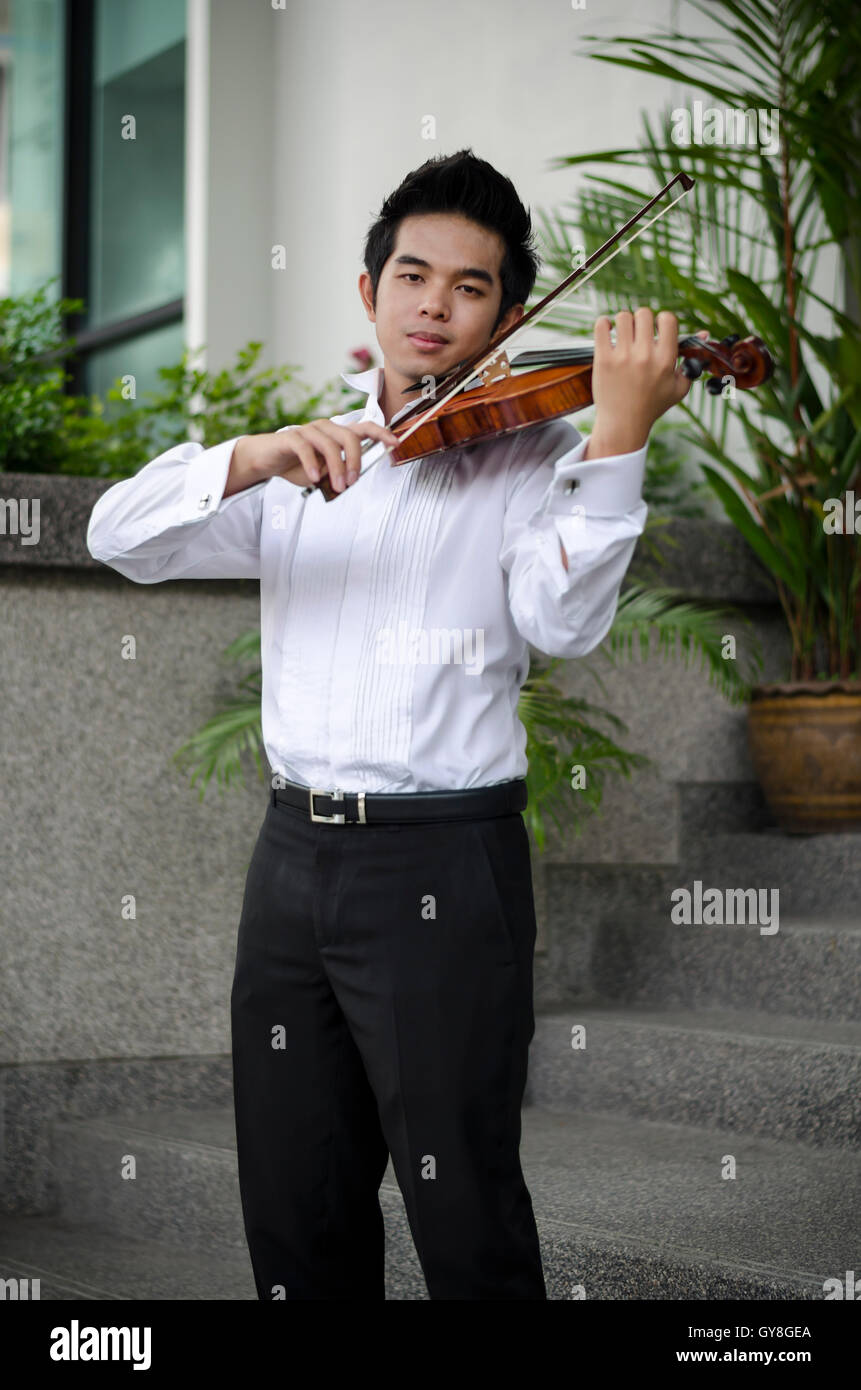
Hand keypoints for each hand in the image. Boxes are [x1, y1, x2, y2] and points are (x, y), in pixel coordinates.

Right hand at [230, 419, 399, 495]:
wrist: (267, 460)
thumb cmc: (298, 465)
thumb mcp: (324, 474)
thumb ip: (338, 474)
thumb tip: (351, 481)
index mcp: (337, 434)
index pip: (365, 428)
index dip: (382, 433)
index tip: (395, 444)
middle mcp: (326, 428)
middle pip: (350, 437)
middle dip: (355, 461)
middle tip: (351, 483)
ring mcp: (308, 430)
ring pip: (330, 444)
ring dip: (336, 467)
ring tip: (337, 486)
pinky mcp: (291, 437)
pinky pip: (305, 448)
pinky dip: (313, 464)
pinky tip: (315, 478)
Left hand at [585, 309, 706, 459]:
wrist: (623, 425)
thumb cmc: (652, 406)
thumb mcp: (678, 388)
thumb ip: (692, 362)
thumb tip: (704, 332)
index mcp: (665, 360)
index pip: (667, 319)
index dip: (662, 320)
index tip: (656, 330)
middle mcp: (645, 356)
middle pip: (644, 314)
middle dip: (641, 320)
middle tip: (638, 333)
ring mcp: (623, 357)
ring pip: (623, 317)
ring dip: (623, 322)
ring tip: (623, 334)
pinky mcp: (603, 360)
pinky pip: (601, 326)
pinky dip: (604, 324)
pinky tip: (607, 331)